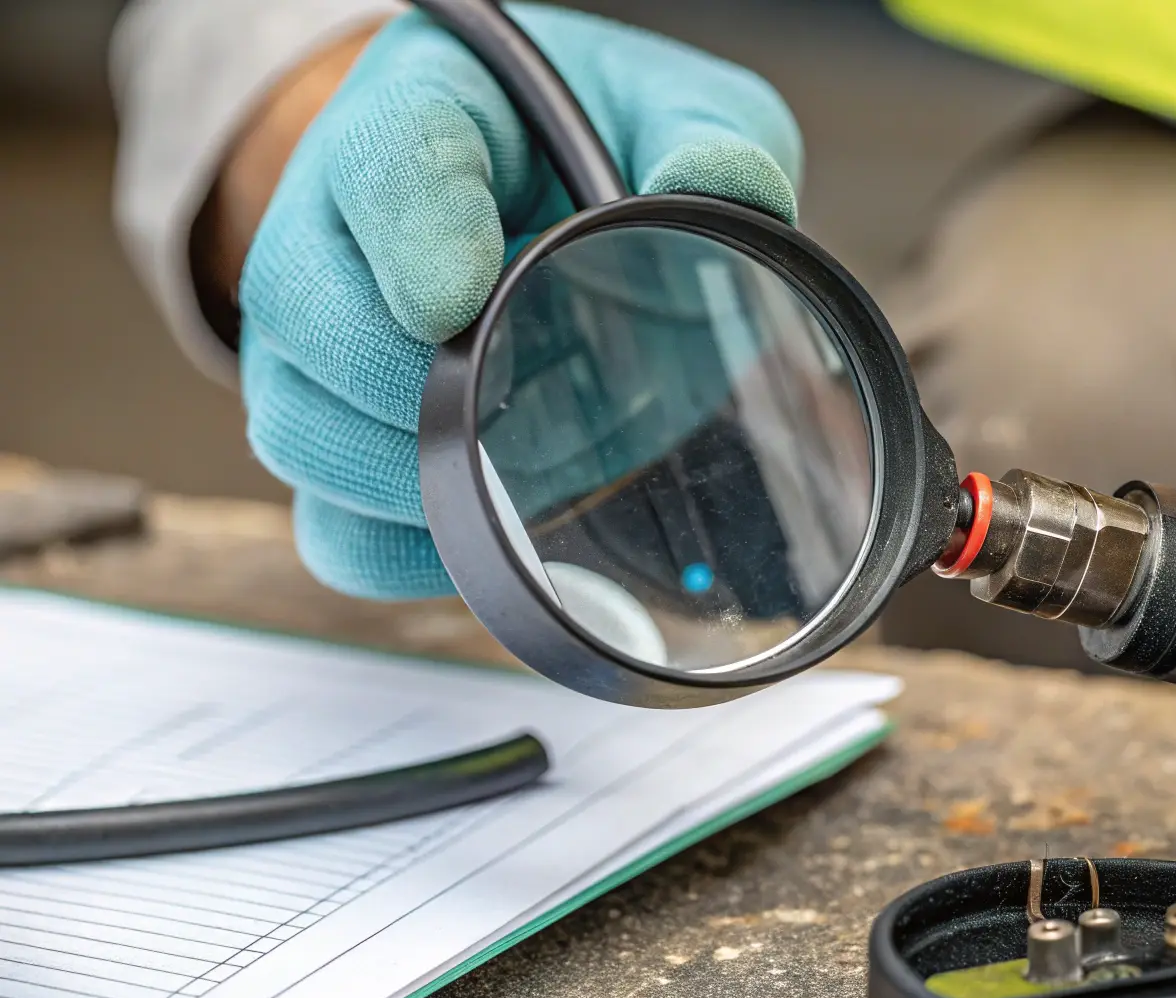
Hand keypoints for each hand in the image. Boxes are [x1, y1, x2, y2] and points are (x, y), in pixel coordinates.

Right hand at [235, 4, 801, 597]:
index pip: (386, 157)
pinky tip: (488, 537)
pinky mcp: (345, 439)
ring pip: (296, 423)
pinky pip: (331, 529)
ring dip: (402, 476)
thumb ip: (710, 139)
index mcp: (424, 109)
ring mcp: (320, 338)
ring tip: (508, 472)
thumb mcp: (677, 110)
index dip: (412, 231)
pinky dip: (402, 554)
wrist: (554, 195)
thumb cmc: (602, 143)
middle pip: (301, 305)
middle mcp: (336, 219)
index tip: (455, 296)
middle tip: (504, 405)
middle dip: (399, 382)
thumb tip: (724, 189)